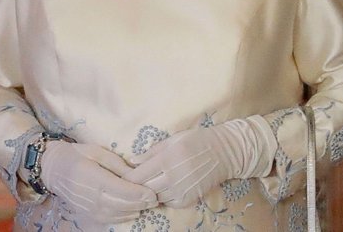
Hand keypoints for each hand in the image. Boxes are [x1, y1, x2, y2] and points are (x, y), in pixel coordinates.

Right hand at [40, 140, 157, 222]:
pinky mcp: (89, 214)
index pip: (122, 190)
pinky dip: (124, 216)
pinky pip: (111, 219)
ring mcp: (90, 208)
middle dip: (141, 203)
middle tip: (155, 199)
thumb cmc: (75, 155)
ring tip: (147, 204)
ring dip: (135, 210)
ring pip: (119, 214)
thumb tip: (136, 172)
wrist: (53, 169)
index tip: (153, 193)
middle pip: (123, 204)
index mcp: (93, 177)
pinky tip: (133, 210)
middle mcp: (92, 196)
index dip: (139, 193)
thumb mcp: (96, 151)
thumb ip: (116, 163)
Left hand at [129, 118, 275, 207]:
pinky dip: (161, 197)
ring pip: (155, 197)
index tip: (118, 176)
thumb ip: (151, 152)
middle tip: (126, 183)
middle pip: (144, 188)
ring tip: (141, 186)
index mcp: (166, 159)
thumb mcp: (171, 140)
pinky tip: (160, 189)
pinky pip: (168, 202)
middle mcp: (173, 177)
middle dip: (133, 187)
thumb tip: (132, 161)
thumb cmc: (195, 141)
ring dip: (147, 193)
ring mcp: (182, 190)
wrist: (224, 152)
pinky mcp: (189, 199)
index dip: (126, 177)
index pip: (138, 175)